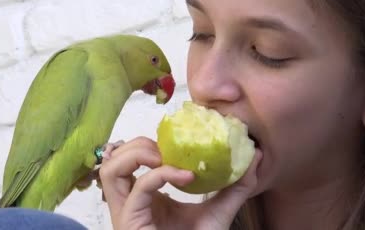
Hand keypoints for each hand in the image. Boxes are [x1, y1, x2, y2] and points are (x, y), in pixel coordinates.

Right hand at [98, 136, 261, 229]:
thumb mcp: (219, 211)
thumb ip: (235, 185)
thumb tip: (254, 155)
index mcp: (144, 197)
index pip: (127, 161)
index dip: (144, 145)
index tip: (176, 143)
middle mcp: (130, 203)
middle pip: (111, 161)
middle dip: (137, 145)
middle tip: (166, 150)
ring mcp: (127, 213)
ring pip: (110, 171)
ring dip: (137, 155)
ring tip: (165, 157)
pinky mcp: (131, 222)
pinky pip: (139, 188)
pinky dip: (162, 174)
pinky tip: (186, 177)